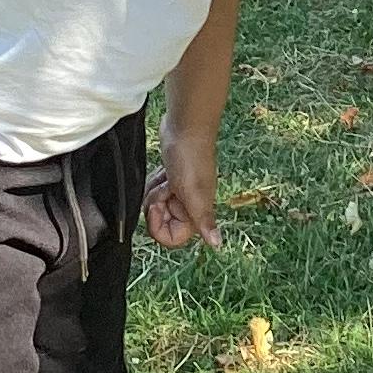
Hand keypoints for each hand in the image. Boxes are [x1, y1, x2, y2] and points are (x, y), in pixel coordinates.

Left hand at [143, 123, 220, 248]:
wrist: (185, 128)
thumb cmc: (191, 159)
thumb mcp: (195, 194)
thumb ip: (204, 220)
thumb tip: (218, 244)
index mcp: (195, 213)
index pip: (173, 238)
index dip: (159, 227)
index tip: (159, 208)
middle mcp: (188, 206)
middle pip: (161, 222)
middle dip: (155, 205)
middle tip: (164, 188)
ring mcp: (178, 192)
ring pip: (155, 206)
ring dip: (154, 191)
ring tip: (165, 176)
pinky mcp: (170, 178)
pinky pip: (154, 190)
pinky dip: (154, 182)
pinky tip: (163, 171)